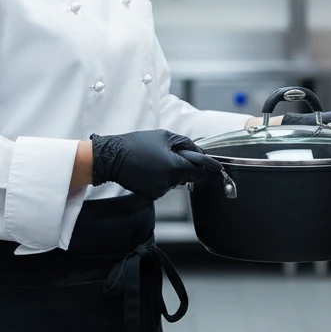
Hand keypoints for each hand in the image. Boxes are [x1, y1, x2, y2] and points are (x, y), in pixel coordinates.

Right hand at [90, 129, 220, 199]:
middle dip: (184, 166)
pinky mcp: (152, 195)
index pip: (199, 170)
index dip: (208, 167)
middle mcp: (169, 181)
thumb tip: (198, 152)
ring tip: (154, 160)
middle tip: (169, 154)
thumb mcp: (164, 136)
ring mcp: (160, 190)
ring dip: (171, 172)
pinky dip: (161, 178)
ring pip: (175, 181)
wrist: (113, 157)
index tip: (218, 168)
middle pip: (187, 176)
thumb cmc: (137, 144)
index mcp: (175, 166)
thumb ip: (185, 144)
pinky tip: (149, 169)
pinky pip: (164, 186)